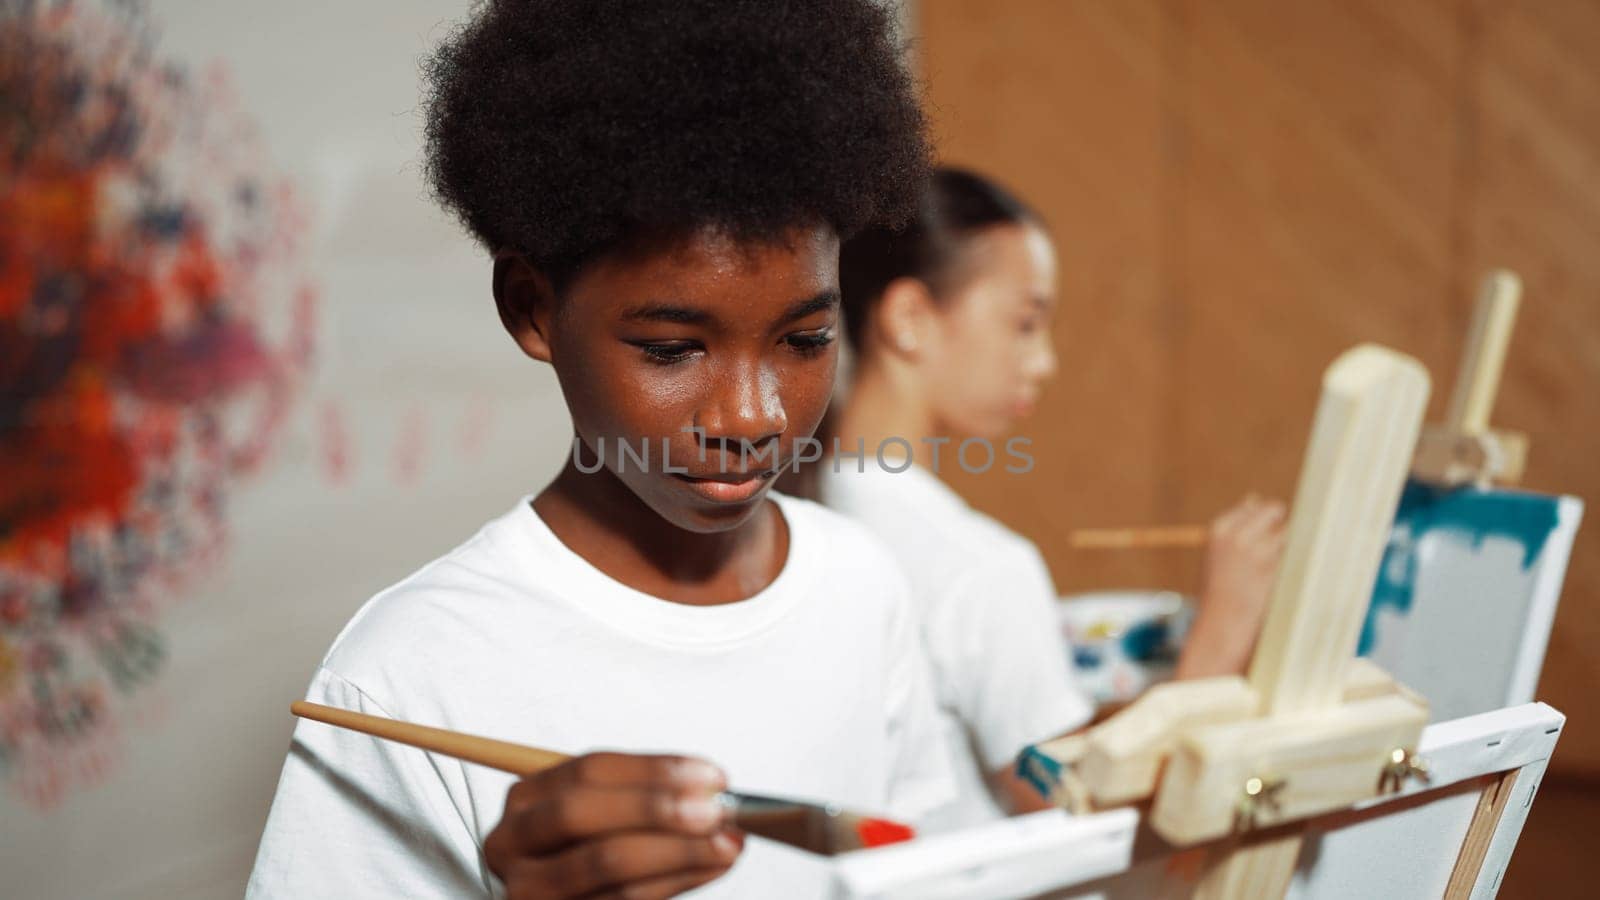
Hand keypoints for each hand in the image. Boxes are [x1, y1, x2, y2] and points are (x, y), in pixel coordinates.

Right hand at [484, 752, 744, 899]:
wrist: (571, 899)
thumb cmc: (591, 855)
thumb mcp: (606, 817)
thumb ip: (646, 799)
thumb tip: (711, 787)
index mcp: (526, 800)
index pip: (589, 770)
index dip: (653, 771)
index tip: (710, 776)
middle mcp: (512, 843)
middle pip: (580, 813)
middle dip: (654, 808)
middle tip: (713, 811)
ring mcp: (527, 889)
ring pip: (602, 863)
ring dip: (677, 852)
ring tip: (725, 844)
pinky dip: (673, 882)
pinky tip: (707, 869)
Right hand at [1176, 494, 1287, 678]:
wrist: (1220, 626)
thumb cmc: (1220, 590)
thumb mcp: (1219, 553)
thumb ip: (1237, 524)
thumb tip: (1254, 497)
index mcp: (1221, 528)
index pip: (1256, 506)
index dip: (1266, 522)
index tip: (1265, 540)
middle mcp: (1238, 536)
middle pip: (1276, 512)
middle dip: (1280, 527)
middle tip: (1274, 551)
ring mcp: (1258, 552)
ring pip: (1290, 534)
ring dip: (1290, 547)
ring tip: (1274, 569)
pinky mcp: (1278, 570)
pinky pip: (1298, 554)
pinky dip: (1299, 562)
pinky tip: (1288, 576)